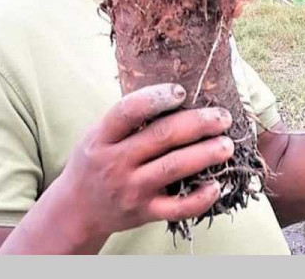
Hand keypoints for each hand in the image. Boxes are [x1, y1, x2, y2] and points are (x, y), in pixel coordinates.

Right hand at [56, 83, 233, 243]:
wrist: (77, 210)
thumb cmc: (97, 161)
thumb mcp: (100, 134)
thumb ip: (129, 118)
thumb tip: (178, 92)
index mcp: (103, 137)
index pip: (128, 111)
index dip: (156, 97)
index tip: (182, 91)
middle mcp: (115, 162)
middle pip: (162, 137)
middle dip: (198, 123)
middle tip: (223, 117)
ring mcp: (131, 189)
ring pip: (174, 168)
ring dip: (206, 154)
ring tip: (227, 144)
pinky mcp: (144, 212)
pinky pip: (177, 208)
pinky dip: (200, 198)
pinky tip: (217, 185)